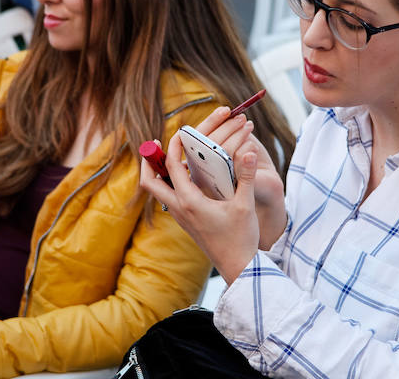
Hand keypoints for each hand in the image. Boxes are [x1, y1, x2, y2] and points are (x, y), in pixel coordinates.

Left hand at [140, 106, 282, 283]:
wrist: (238, 267)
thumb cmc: (241, 238)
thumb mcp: (245, 205)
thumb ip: (246, 176)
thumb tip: (250, 150)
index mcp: (189, 202)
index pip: (172, 167)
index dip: (173, 146)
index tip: (179, 131)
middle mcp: (179, 209)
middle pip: (149, 183)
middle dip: (148, 162)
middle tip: (153, 145)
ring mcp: (180, 217)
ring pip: (157, 192)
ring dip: (158, 173)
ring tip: (168, 156)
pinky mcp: (185, 222)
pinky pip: (169, 198)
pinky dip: (169, 183)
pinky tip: (185, 176)